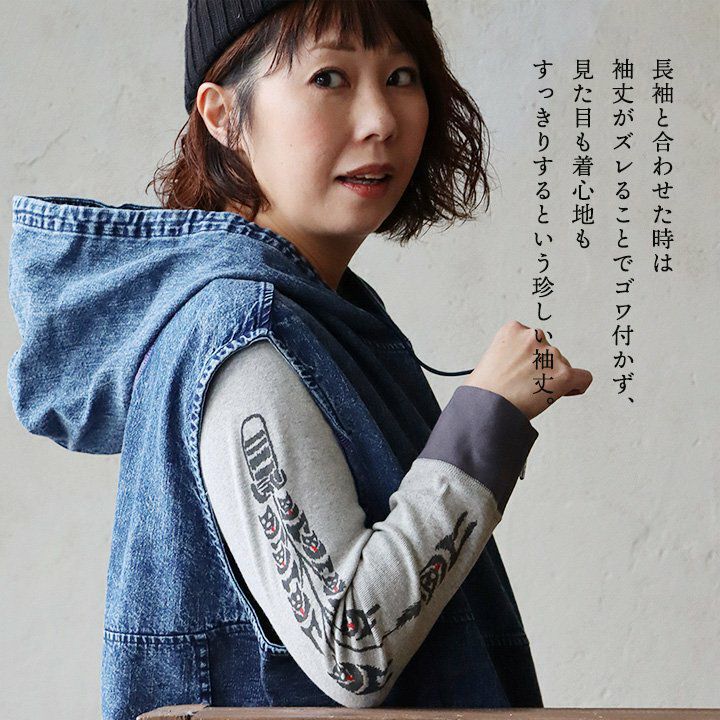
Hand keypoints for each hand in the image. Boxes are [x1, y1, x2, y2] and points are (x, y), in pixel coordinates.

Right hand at [461, 320, 592, 420]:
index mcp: (513, 329)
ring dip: (551, 378)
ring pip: (562, 365)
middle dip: (540, 368)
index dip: (527, 358)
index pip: (531, 340)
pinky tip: (562, 393)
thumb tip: (524, 365)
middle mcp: (534, 337)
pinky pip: (583, 378)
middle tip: (524, 386)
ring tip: (531, 394)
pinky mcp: (564, 373)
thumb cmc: (483, 391)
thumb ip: (511, 354)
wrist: (486, 408)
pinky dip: (576, 386)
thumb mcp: (491, 359)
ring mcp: (551, 354)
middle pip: (548, 352)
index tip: (518, 372)